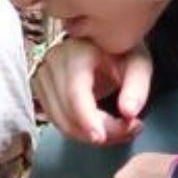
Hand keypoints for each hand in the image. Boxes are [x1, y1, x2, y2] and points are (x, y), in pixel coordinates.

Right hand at [33, 38, 150, 145]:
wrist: (99, 40)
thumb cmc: (119, 52)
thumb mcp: (137, 63)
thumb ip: (136, 87)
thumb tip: (129, 113)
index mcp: (74, 54)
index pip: (74, 93)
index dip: (86, 118)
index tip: (101, 138)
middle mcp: (51, 64)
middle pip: (68, 112)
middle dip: (99, 130)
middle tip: (130, 130)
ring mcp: (41, 78)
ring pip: (61, 122)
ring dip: (90, 135)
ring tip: (120, 129)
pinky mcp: (40, 91)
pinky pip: (57, 121)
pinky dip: (80, 131)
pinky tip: (101, 127)